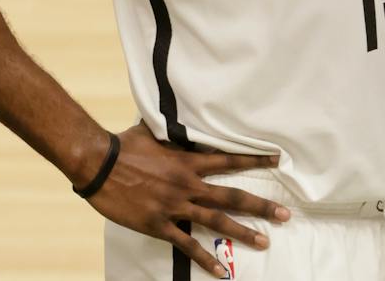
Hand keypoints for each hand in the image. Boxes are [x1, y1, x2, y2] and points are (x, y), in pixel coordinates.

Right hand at [83, 124, 290, 278]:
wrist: (99, 165)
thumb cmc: (125, 146)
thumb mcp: (155, 134)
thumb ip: (174, 135)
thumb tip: (181, 119)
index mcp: (189, 162)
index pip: (230, 161)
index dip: (255, 161)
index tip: (277, 161)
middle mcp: (188, 185)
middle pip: (232, 196)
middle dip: (261, 206)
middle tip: (285, 214)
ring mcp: (175, 206)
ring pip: (217, 222)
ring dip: (243, 232)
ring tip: (265, 241)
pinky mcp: (160, 225)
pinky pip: (187, 246)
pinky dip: (205, 259)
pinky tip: (222, 271)